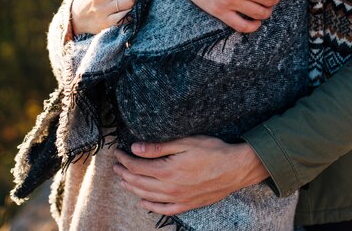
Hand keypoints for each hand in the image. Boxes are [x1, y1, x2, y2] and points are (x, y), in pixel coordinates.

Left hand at [112, 135, 268, 215]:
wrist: (234, 168)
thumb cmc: (211, 151)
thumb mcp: (184, 142)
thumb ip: (158, 147)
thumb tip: (136, 148)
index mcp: (167, 170)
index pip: (137, 166)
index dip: (125, 159)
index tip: (118, 152)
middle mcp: (169, 188)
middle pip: (138, 182)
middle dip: (124, 173)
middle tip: (116, 165)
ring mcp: (178, 199)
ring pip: (147, 196)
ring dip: (132, 188)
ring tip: (123, 180)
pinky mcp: (186, 205)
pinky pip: (163, 209)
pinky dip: (150, 206)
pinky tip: (143, 202)